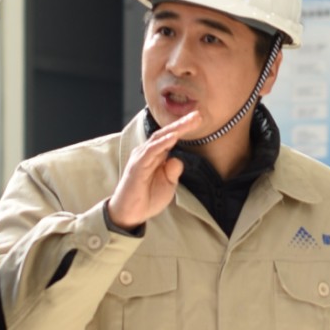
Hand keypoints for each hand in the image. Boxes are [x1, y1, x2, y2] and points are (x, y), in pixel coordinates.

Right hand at [107, 112, 199, 226]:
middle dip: (182, 124)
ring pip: (159, 139)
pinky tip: (173, 137)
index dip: (184, 128)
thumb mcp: (168, 184)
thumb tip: (178, 159)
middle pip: (166, 134)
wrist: (130, 213)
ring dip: (175, 130)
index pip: (171, 137)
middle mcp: (147, 152)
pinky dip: (162, 143)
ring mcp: (141, 158)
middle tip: (197, 115)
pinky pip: (150, 152)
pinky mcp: (137, 166)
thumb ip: (173, 171)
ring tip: (189, 122)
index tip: (198, 119)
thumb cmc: (147, 198)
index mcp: (156, 155)